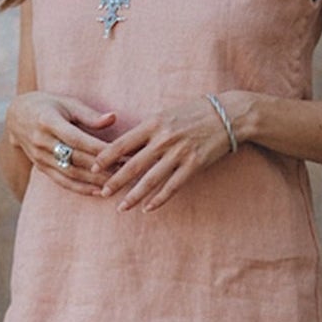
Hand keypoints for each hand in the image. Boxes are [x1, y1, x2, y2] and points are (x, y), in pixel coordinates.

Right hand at [6, 93, 116, 195]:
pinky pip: (62, 182)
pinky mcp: (41, 167)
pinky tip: (98, 192)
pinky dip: (81, 188)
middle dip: (102, 166)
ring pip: (70, 173)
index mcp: (48, 121)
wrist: (17, 116)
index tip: (121, 153)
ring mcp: (39, 157)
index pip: (77, 138)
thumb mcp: (67, 103)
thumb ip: (89, 114)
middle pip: (75, 158)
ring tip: (116, 183)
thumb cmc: (48, 105)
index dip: (98, 148)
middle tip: (126, 170)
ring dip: (94, 180)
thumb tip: (113, 119)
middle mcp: (41, 141)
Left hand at [94, 96, 236, 211]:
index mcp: (154, 123)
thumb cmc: (194, 113)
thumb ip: (147, 130)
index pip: (123, 143)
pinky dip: (159, 199)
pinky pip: (173, 186)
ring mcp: (180, 153)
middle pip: (133, 164)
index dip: (106, 157)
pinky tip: (148, 209)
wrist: (229, 114)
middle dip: (115, 181)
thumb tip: (124, 147)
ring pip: (151, 179)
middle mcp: (164, 138)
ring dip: (134, 195)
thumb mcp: (167, 114)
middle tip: (102, 193)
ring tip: (121, 207)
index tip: (93, 167)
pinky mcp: (194, 165)